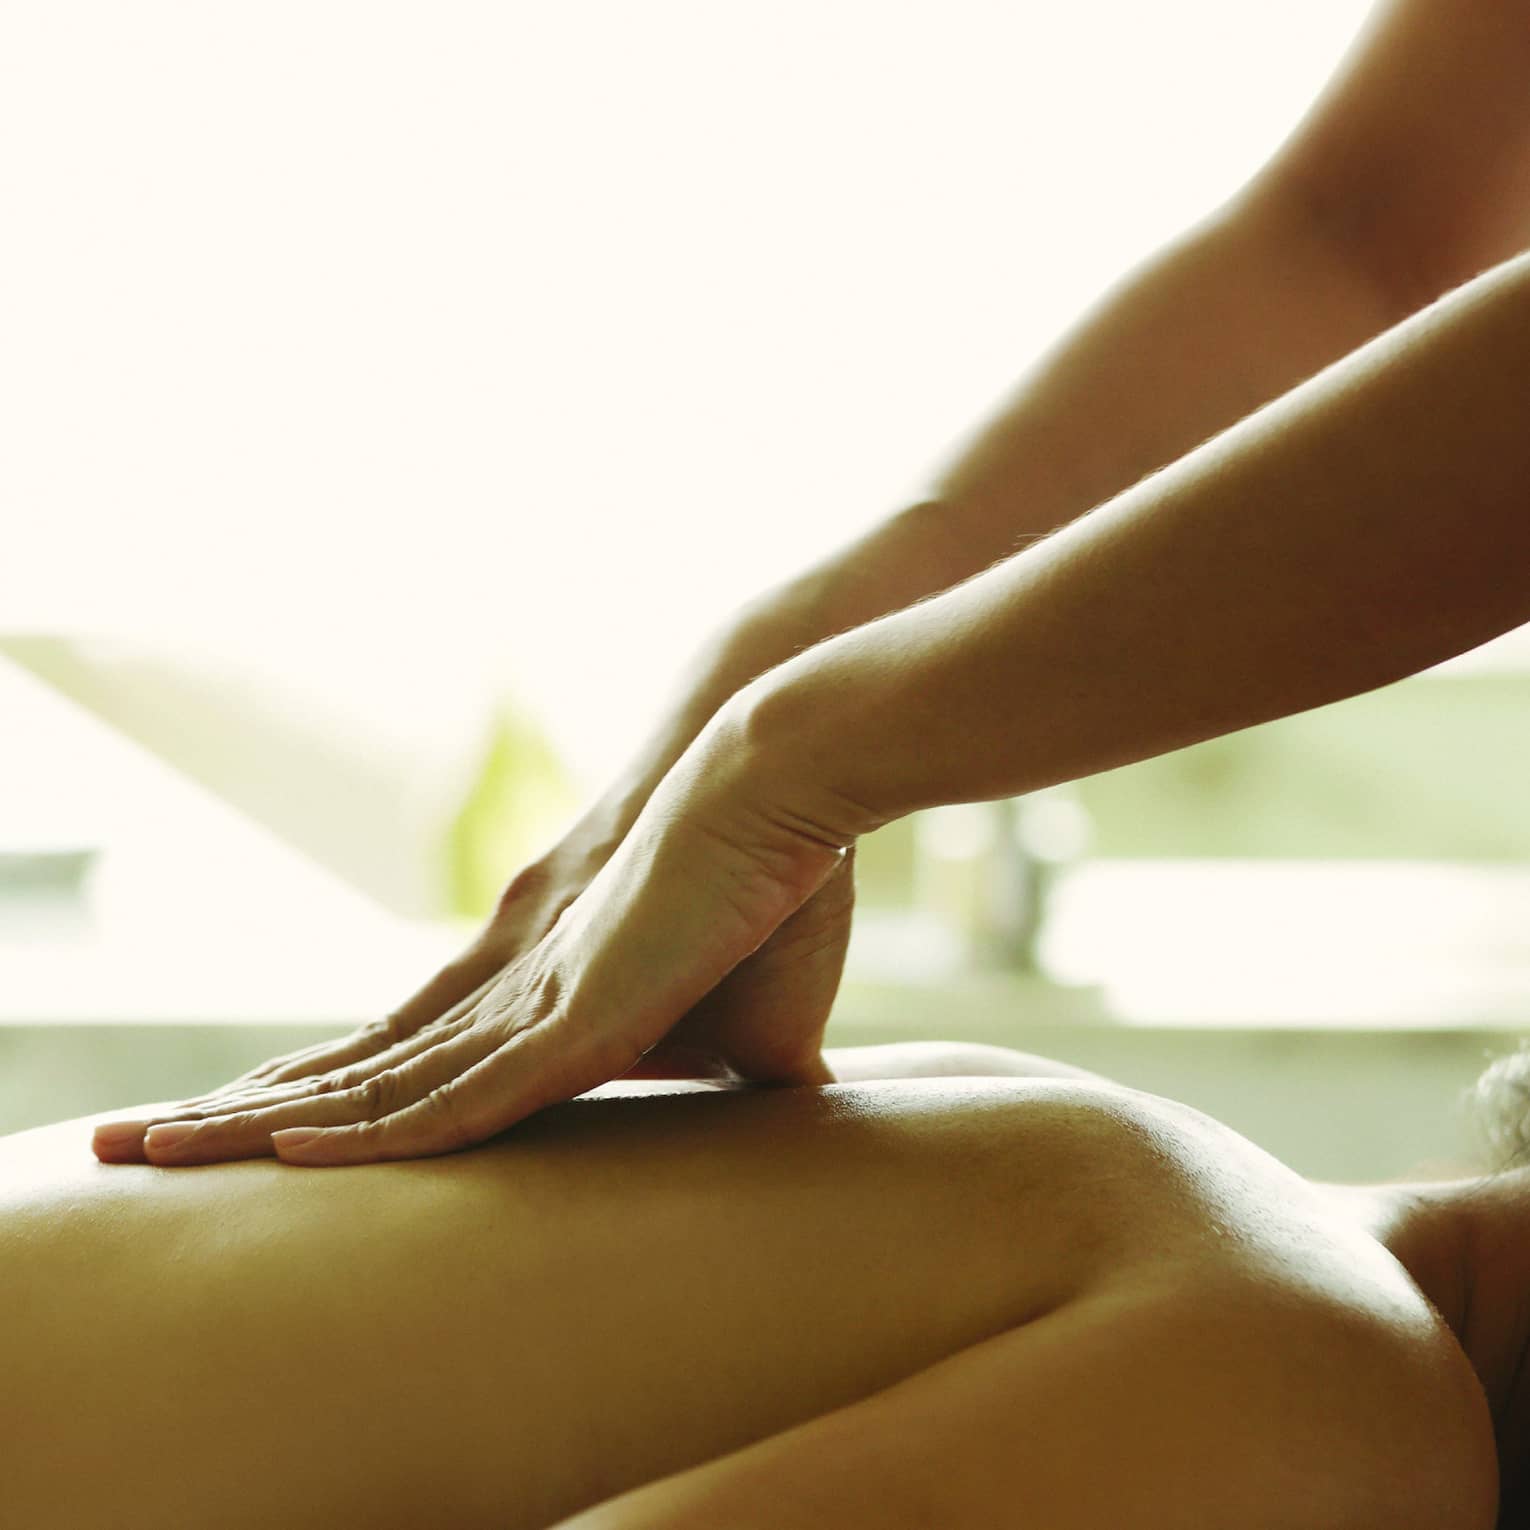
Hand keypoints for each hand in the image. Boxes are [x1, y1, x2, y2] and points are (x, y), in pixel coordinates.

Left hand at [92, 699, 867, 1166]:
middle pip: (362, 1063)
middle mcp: (504, 983)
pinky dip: (376, 1135)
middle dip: (258, 1111)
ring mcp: (527, 998)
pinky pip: (452, 1092)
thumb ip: (737, 1059)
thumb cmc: (769, 890)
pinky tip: (296, 1159)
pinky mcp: (569, 1018)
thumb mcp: (747, 1010)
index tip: (267, 1121)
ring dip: (271, 1127)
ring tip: (159, 1154)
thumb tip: (795, 1100)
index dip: (338, 1090)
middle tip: (152, 1143)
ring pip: (378, 1084)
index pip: (410, 1048)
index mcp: (537, 978)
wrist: (770, 789)